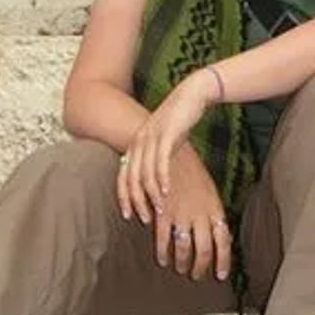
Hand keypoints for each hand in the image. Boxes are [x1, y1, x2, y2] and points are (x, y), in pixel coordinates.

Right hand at [117, 131, 231, 281]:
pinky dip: (163, 252)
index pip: (224, 241)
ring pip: (184, 249)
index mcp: (215, 208)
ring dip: (182, 263)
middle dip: (200, 267)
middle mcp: (200, 214)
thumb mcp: (208, 190)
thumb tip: (220, 235)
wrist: (169, 151)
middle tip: (196, 276)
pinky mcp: (162, 212)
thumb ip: (213, 213)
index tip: (220, 276)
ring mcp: (181, 214)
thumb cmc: (191, 170)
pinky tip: (163, 259)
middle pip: (204, 250)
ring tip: (180, 269)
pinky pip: (163, 240)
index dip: (223, 261)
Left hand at [118, 70, 223, 237]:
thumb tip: (156, 181)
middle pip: (131, 178)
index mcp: (136, 145)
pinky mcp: (166, 134)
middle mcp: (139, 142)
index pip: (123, 175)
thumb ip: (156, 158)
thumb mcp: (164, 141)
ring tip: (159, 211)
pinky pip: (161, 162)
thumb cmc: (179, 121)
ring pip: (145, 173)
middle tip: (144, 220)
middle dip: (136, 201)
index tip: (128, 215)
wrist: (191, 95)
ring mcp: (151, 138)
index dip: (124, 197)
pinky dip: (162, 179)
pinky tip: (167, 192)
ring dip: (151, 195)